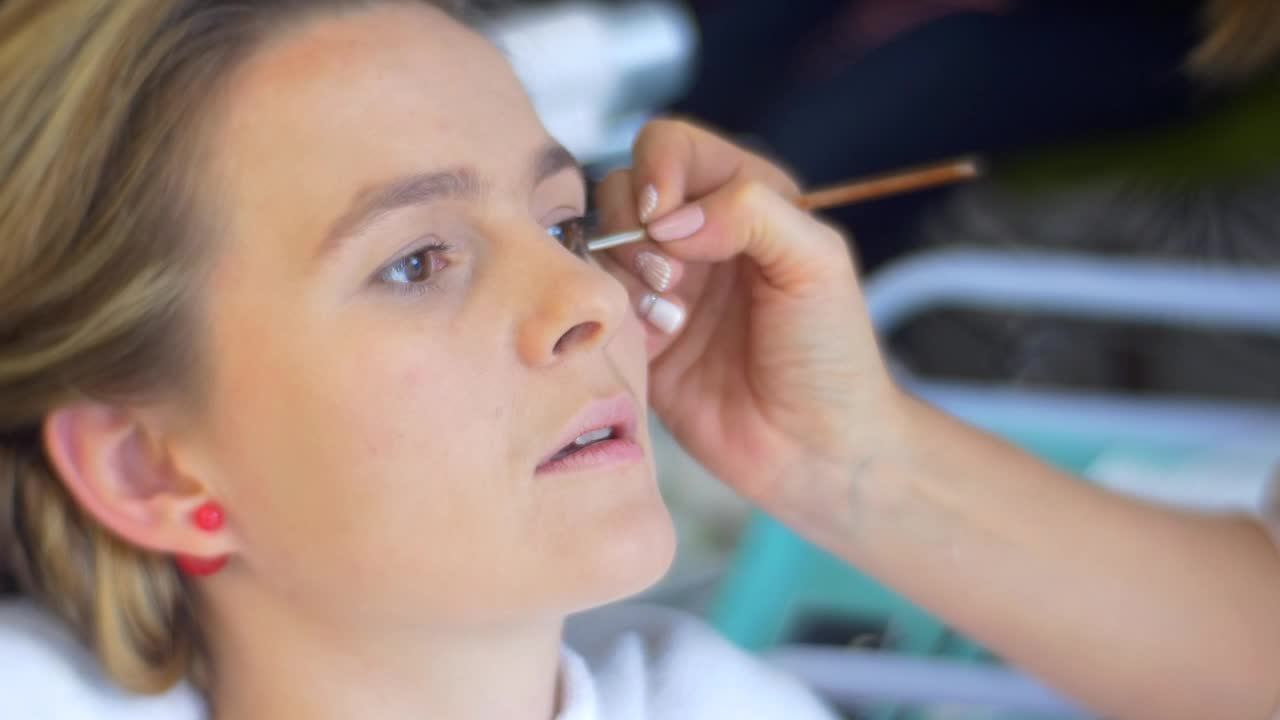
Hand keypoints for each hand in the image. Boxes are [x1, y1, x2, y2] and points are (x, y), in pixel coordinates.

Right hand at [595, 119, 899, 509]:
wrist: (817, 449)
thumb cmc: (832, 354)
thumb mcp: (817, 262)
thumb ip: (751, 212)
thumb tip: (668, 219)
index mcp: (743, 198)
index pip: (671, 146)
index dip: (656, 170)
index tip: (665, 216)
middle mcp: (695, 236)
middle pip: (619, 190)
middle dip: (633, 229)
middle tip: (671, 280)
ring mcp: (659, 289)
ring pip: (597, 247)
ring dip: (623, 277)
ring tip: (670, 320)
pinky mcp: (635, 340)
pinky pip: (589, 307)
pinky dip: (607, 317)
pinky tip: (655, 344)